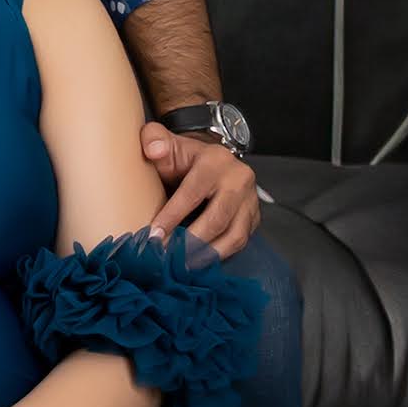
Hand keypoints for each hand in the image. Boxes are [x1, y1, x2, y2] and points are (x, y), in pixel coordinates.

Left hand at [139, 121, 262, 257]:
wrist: (212, 162)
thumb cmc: (184, 159)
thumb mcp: (168, 145)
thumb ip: (155, 140)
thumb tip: (153, 149)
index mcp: (215, 161)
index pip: (192, 193)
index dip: (172, 217)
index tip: (153, 236)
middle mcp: (238, 180)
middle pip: (217, 219)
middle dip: (191, 242)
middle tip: (167, 258)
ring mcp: (250, 200)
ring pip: (234, 235)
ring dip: (207, 255)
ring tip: (183, 266)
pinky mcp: (254, 217)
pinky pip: (240, 242)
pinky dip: (219, 255)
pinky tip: (198, 263)